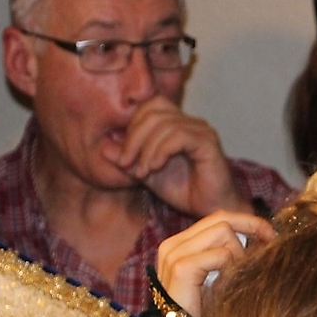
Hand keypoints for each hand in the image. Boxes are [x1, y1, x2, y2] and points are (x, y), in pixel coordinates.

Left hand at [118, 96, 249, 216]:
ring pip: (164, 124)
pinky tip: (155, 167)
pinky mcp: (208, 143)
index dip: (132, 126)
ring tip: (142, 171)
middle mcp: (190, 122)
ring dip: (146, 148)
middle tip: (127, 163)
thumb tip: (103, 147)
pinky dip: (161, 151)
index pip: (149, 106)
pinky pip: (178, 136)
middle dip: (134, 137)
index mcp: (177, 124)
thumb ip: (128, 160)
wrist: (212, 210)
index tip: (123, 156)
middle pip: (153, 110)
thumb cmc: (185, 191)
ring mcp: (201, 131)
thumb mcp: (147, 174)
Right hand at [155, 211, 274, 316]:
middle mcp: (173, 244)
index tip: (269, 235)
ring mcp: (174, 253)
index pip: (217, 218)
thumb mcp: (218, 276)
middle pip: (221, 219)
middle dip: (251, 226)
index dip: (246, 221)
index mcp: (179, 244)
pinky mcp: (182, 267)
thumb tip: (262, 237)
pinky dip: (232, 266)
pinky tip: (231, 283)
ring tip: (241, 274)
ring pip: (223, 231)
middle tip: (271, 241)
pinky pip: (221, 254)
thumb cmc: (203, 312)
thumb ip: (229, 255)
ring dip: (240, 252)